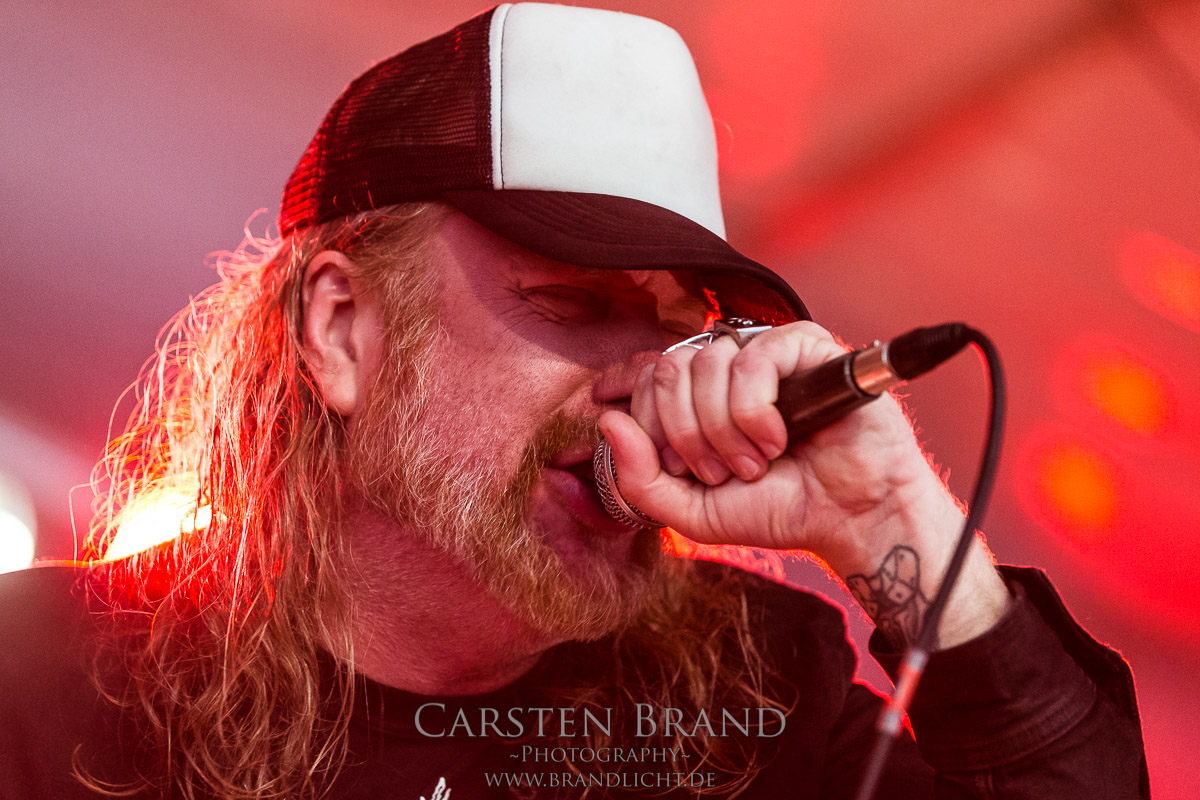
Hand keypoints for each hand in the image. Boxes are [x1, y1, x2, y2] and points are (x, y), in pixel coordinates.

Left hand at [597, 320, 1009, 647]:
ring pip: (705, 365)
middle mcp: (728, 368)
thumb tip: (606, 421)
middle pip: (668, 370)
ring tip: (754, 463)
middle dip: (681, 433)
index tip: (656, 450)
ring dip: (721, 430)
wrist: (849, 519)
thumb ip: (639, 478)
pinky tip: (777, 440)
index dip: (636, 407)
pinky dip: (753, 412)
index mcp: (699, 397)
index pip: (645, 375)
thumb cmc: (777, 509)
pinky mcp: (804, 346)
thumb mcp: (691, 511)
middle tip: (714, 473)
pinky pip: (752, 360)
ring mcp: (765, 353)